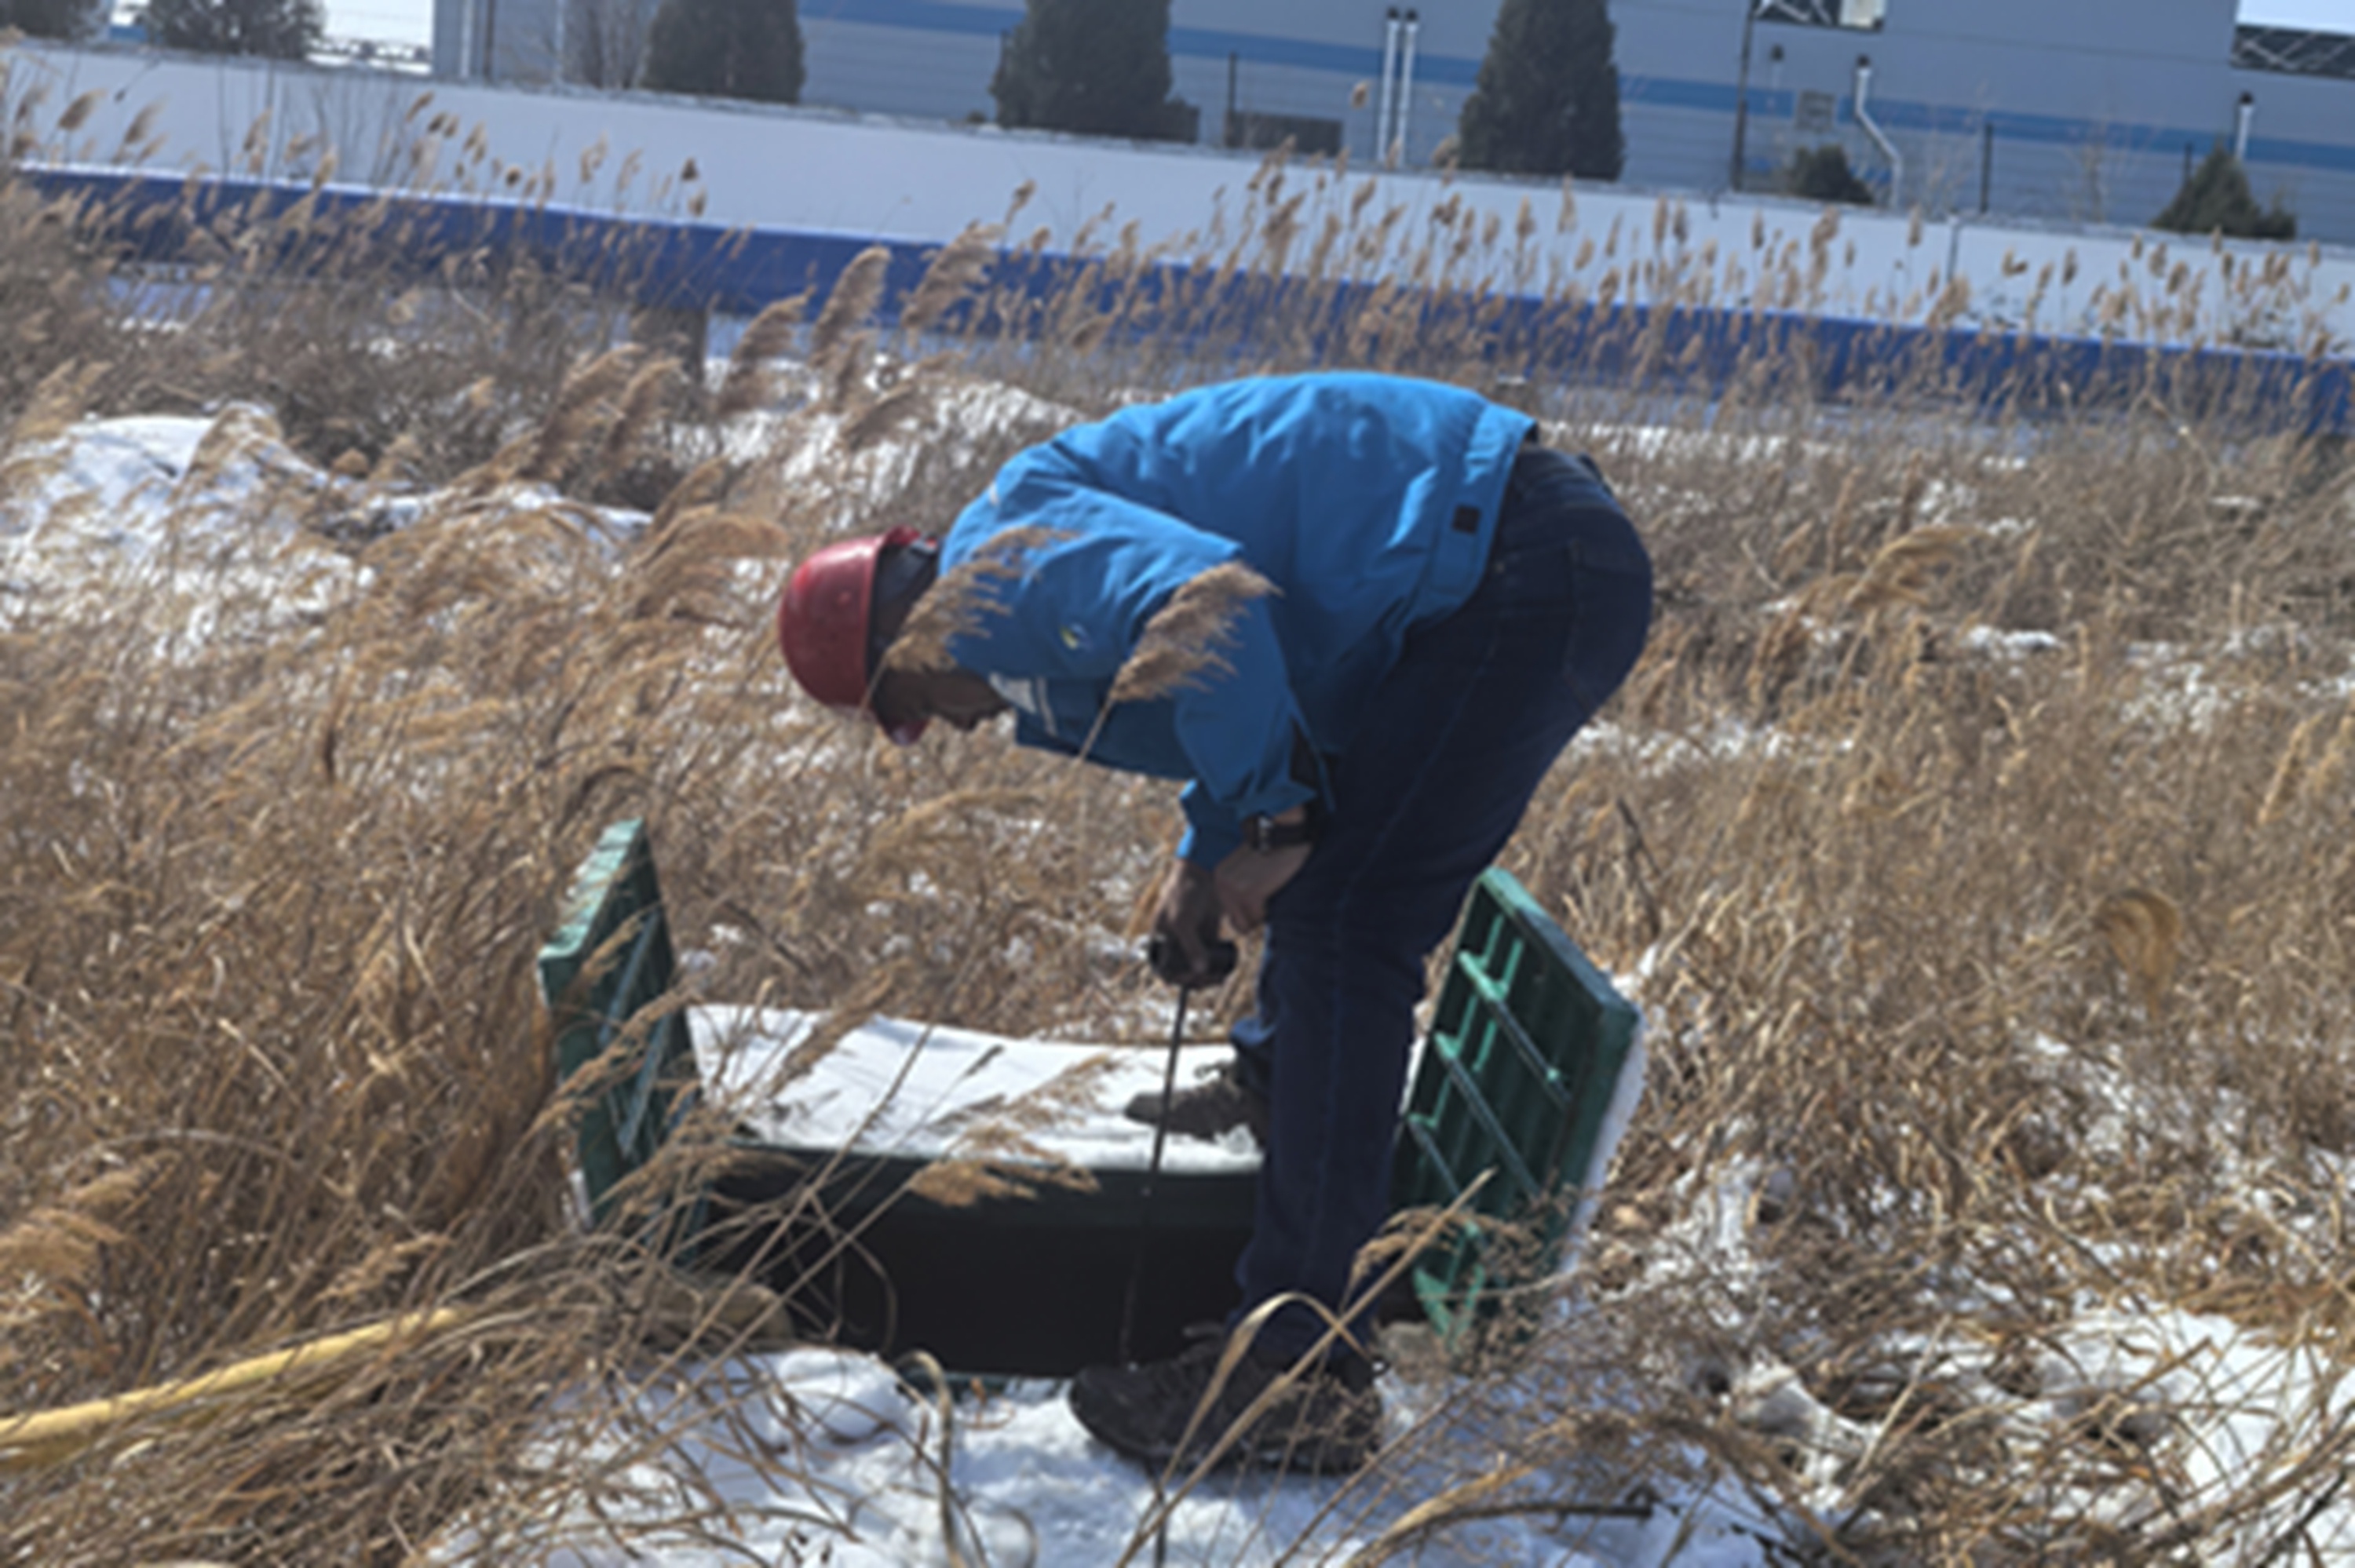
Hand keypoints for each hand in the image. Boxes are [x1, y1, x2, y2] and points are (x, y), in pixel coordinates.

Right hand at [1149, 860, 1235, 985]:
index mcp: (1160, 941)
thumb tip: (1199, 970)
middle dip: (1195, 979)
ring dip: (1207, 976)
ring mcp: (1191, 941)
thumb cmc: (1184, 894)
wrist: (1202, 875)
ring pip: (1198, 967)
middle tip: (1209, 979)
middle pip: (1182, 971)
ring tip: (1218, 978)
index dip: (1176, 978)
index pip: (1163, 968)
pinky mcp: (1207, 937)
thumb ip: (1191, 945)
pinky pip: (1211, 958)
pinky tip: (1225, 970)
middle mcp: (1174, 944)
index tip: (1191, 980)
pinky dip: (1217, 966)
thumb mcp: (1183, 920)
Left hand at [1213, 813, 1312, 932]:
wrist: (1285, 832)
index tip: (1261, 883)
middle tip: (1267, 883)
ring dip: (1265, 909)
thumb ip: (1238, 894)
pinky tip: (1273, 885)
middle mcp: (1222, 884)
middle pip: (1241, 921)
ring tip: (1270, 883)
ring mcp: (1234, 889)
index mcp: (1220, 877)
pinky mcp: (1249, 894)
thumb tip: (1236, 926)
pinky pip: (1260, 918)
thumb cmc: (1273, 852)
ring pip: (1251, 922)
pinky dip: (1270, 908)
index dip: (1252, 906)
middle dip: (1257, 910)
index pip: (1233, 914)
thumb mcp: (1246, 869)